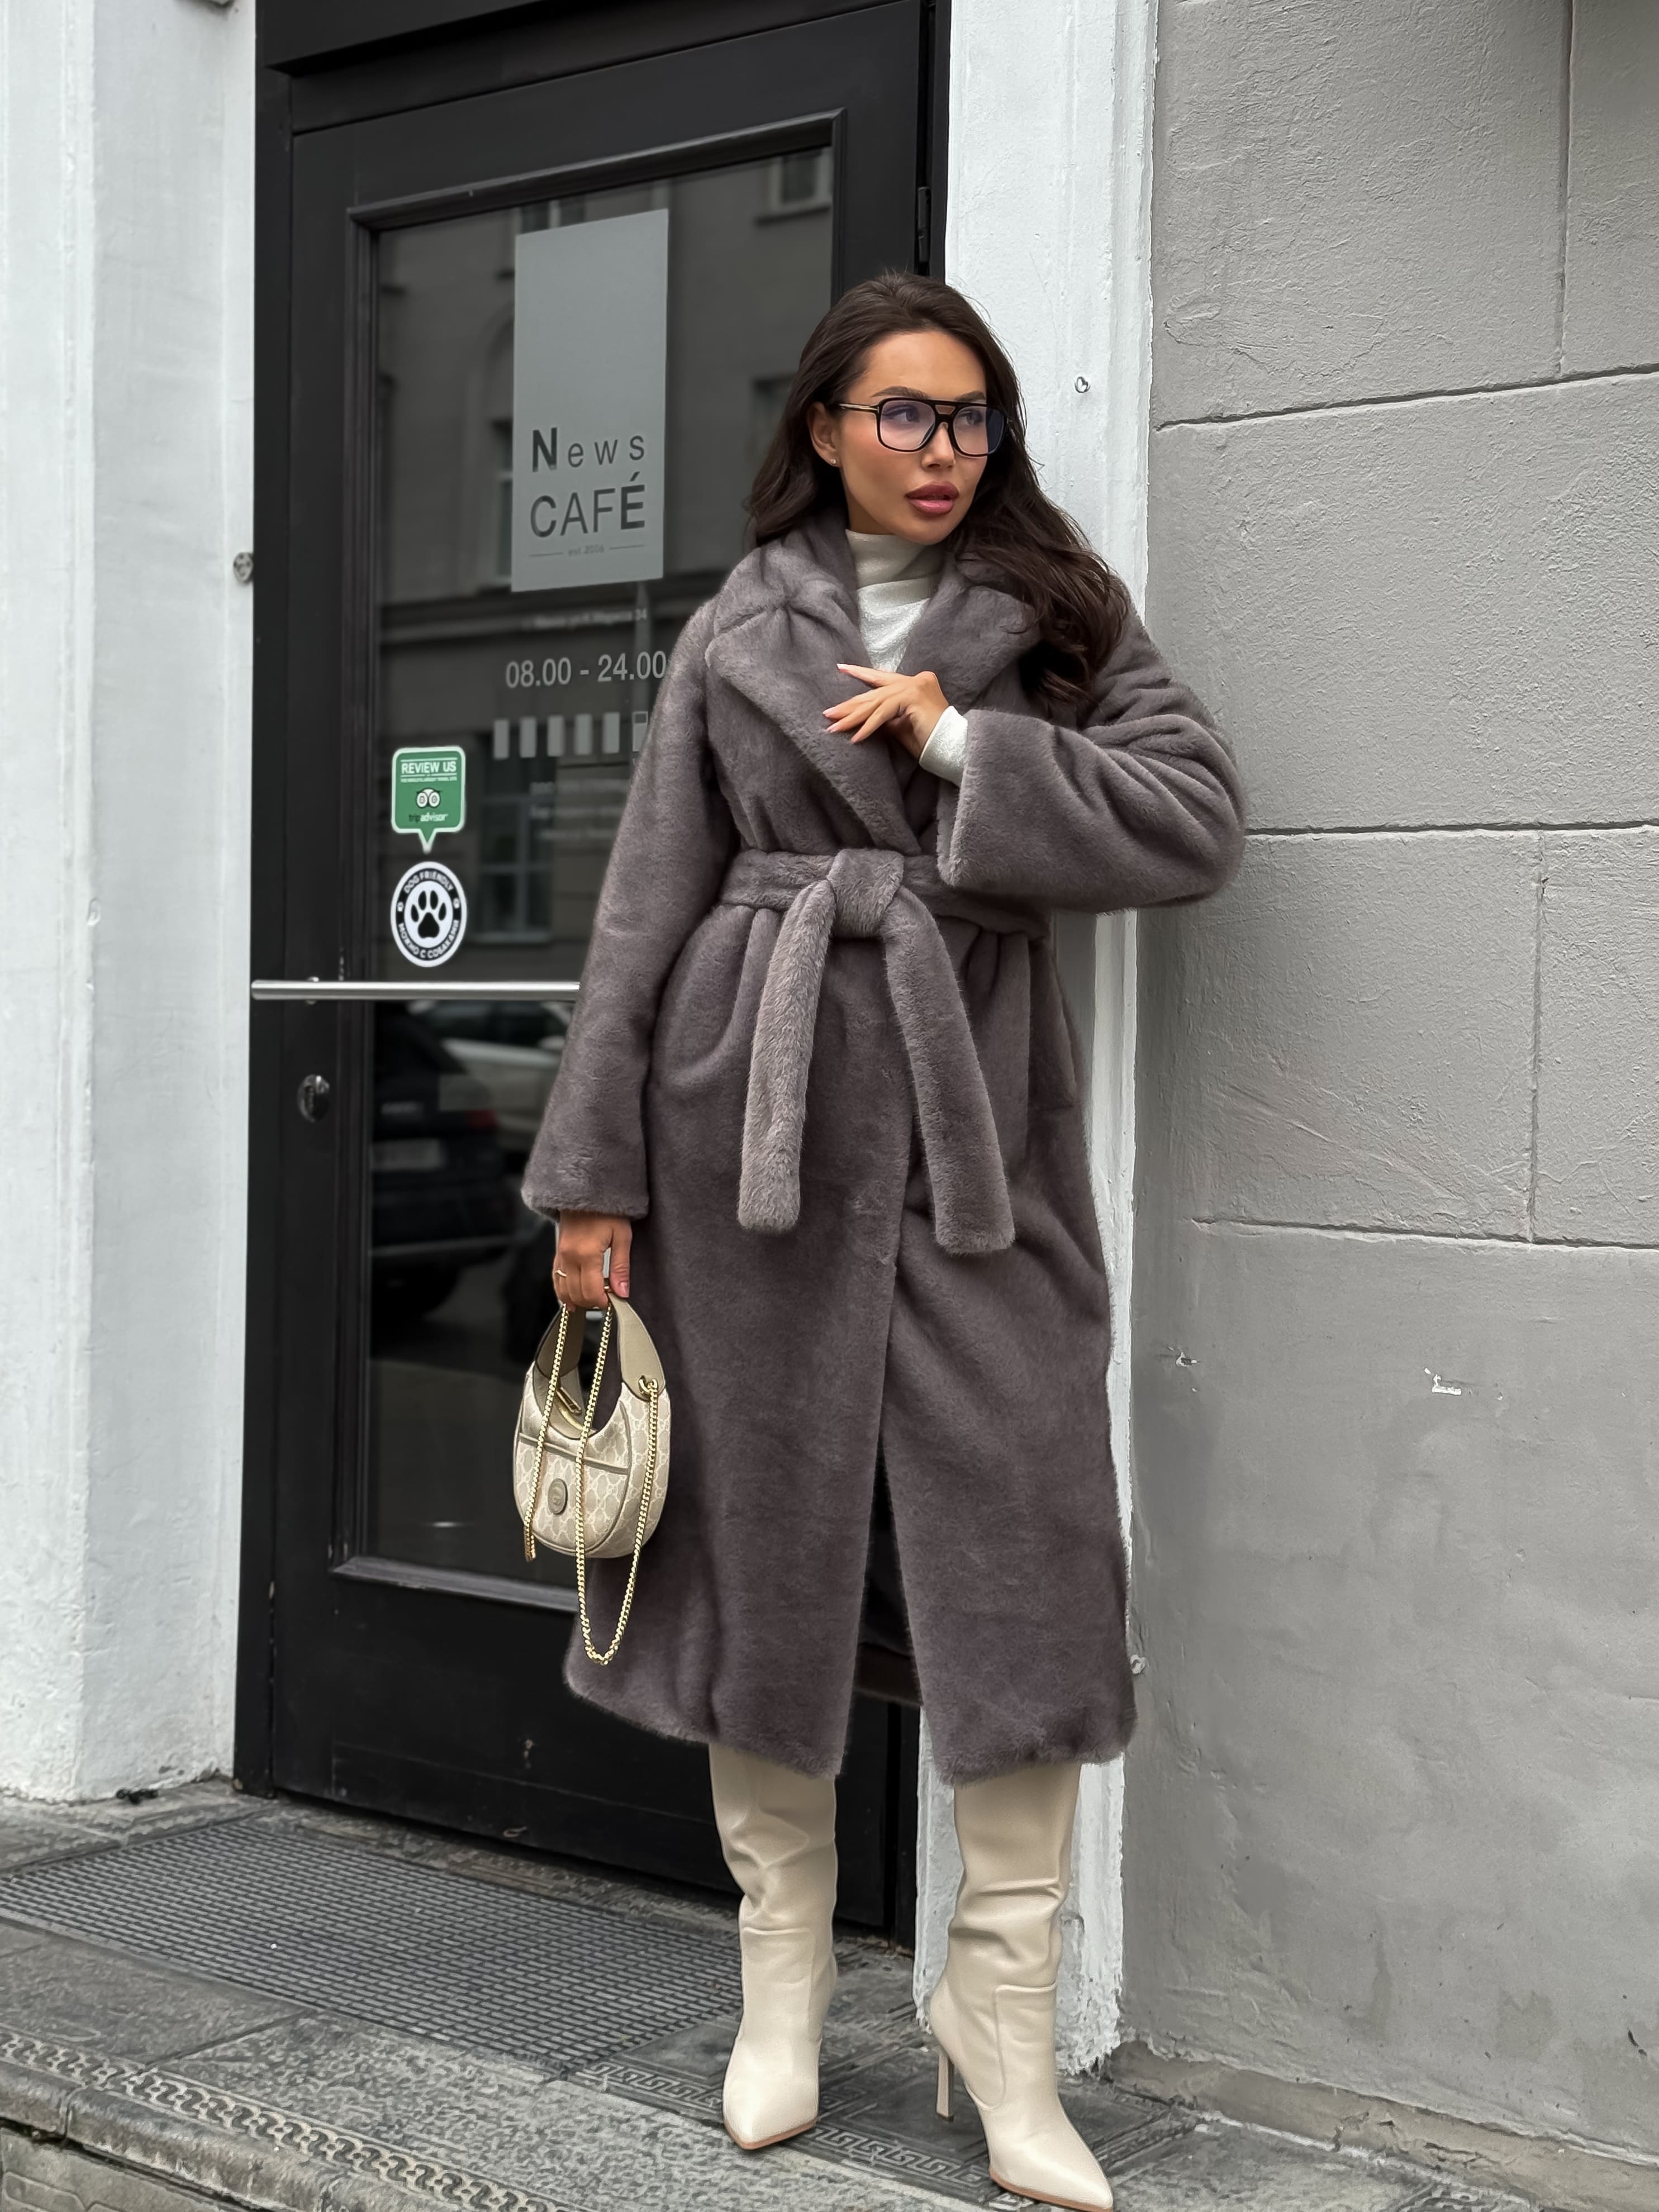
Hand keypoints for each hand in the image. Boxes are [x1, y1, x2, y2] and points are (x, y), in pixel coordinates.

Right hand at [553, 1212, 631, 1310]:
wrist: (586, 1191)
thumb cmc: (607, 1211)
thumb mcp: (622, 1236)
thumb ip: (621, 1267)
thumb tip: (622, 1291)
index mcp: (587, 1254)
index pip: (591, 1292)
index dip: (602, 1302)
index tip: (613, 1302)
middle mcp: (570, 1257)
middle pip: (576, 1294)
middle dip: (592, 1303)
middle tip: (606, 1299)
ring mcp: (561, 1256)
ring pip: (563, 1290)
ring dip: (578, 1300)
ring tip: (593, 1299)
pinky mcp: (557, 1253)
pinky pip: (556, 1279)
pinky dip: (563, 1292)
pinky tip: (572, 1298)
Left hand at [825, 664, 948, 761]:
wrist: (951, 749)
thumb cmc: (929, 741)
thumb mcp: (900, 726)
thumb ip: (885, 718)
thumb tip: (864, 718)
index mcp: (914, 683)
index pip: (882, 678)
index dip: (860, 674)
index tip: (841, 668)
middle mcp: (915, 679)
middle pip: (876, 692)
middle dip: (850, 705)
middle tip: (828, 713)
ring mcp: (915, 685)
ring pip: (876, 702)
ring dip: (853, 718)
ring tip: (834, 727)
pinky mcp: (913, 697)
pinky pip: (884, 713)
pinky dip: (869, 726)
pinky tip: (856, 738)